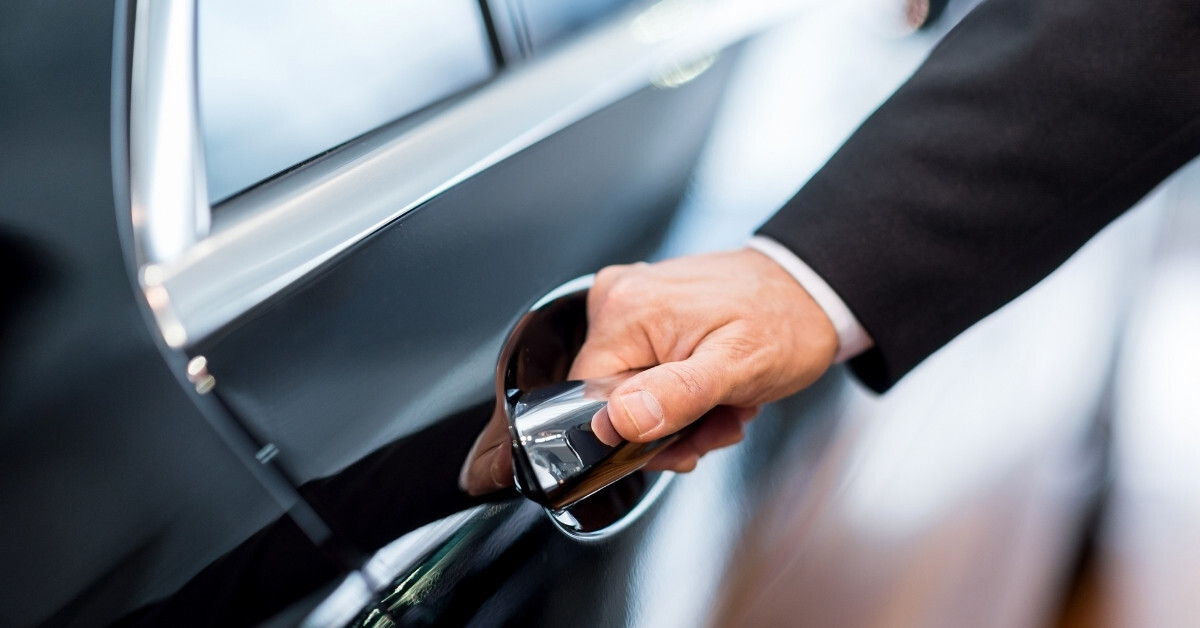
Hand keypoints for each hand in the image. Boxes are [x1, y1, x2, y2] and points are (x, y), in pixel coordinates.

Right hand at [569, 248, 837, 471]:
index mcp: (627, 309)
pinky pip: (646, 371)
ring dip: (682, 415)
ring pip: (632, 392)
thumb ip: (677, 396)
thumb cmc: (785, 322)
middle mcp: (618, 298)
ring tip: (728, 404)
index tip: (683, 439)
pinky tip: (717, 389)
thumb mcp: (738, 368)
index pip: (590, 398)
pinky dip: (682, 392)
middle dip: (668, 426)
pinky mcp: (645, 312)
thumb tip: (620, 420)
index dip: (633, 434)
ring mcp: (632, 303)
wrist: (812, 292)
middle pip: (612, 397)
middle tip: (718, 422)